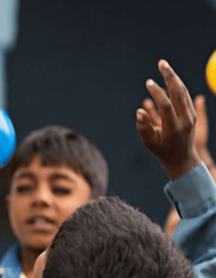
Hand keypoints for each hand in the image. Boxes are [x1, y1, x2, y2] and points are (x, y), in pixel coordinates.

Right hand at [136, 60, 201, 179]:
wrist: (182, 158)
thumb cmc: (162, 150)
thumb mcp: (149, 143)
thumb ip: (143, 127)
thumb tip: (140, 111)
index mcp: (174, 128)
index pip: (167, 105)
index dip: (158, 93)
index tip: (148, 83)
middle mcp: (186, 120)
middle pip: (179, 93)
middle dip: (170, 77)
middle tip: (162, 63)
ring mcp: (192, 115)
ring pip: (184, 91)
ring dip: (174, 77)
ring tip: (164, 66)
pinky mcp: (193, 112)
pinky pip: (186, 94)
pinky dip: (177, 85)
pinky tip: (170, 77)